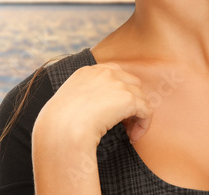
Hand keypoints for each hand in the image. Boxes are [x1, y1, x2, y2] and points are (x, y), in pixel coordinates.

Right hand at [36, 63, 152, 145]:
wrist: (64, 127)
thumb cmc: (61, 121)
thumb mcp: (69, 99)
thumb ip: (84, 95)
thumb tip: (97, 108)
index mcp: (87, 71)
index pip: (113, 72)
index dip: (118, 91)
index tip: (113, 109)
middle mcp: (104, 73)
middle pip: (131, 82)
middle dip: (131, 100)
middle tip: (123, 121)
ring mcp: (117, 84)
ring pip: (141, 97)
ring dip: (137, 115)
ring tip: (128, 132)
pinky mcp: (128, 99)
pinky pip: (146, 111)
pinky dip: (143, 125)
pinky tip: (132, 137)